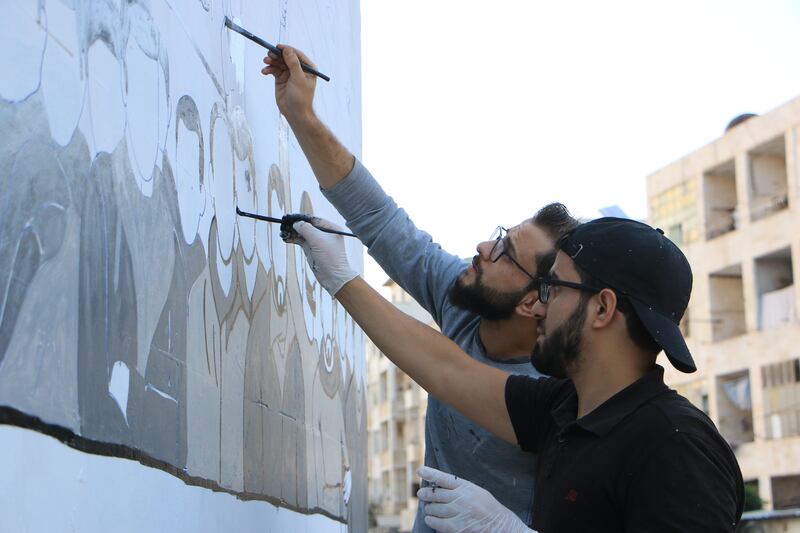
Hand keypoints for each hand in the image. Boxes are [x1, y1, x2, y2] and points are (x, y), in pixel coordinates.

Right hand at [261, 45, 315, 122]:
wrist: (295, 113)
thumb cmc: (301, 98)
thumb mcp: (298, 79)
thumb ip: (293, 63)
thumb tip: (287, 49)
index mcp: (308, 68)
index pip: (297, 54)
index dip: (287, 50)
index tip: (278, 47)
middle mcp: (299, 69)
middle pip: (286, 57)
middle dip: (277, 55)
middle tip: (269, 54)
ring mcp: (289, 74)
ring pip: (279, 63)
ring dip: (272, 62)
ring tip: (266, 62)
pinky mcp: (281, 79)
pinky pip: (274, 70)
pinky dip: (269, 69)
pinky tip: (264, 71)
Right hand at [284, 218, 357, 296]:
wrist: (334, 277)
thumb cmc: (331, 258)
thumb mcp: (318, 240)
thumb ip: (307, 229)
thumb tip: (297, 223)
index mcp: (332, 228)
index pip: (315, 220)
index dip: (303, 218)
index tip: (291, 218)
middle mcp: (325, 234)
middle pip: (308, 226)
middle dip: (296, 226)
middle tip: (284, 225)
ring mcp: (318, 242)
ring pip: (303, 234)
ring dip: (293, 233)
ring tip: (283, 233)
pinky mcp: (312, 249)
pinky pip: (301, 241)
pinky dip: (294, 239)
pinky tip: (286, 238)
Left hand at [417, 467, 535, 532]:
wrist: (500, 525)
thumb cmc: (488, 508)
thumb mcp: (476, 492)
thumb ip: (460, 489)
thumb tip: (441, 487)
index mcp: (466, 487)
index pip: (444, 478)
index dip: (431, 474)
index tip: (420, 471)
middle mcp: (461, 498)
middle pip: (436, 494)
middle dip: (426, 494)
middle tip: (422, 494)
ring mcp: (458, 512)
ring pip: (434, 509)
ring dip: (429, 509)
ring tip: (429, 509)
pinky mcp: (457, 527)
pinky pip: (437, 523)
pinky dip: (431, 521)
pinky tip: (430, 520)